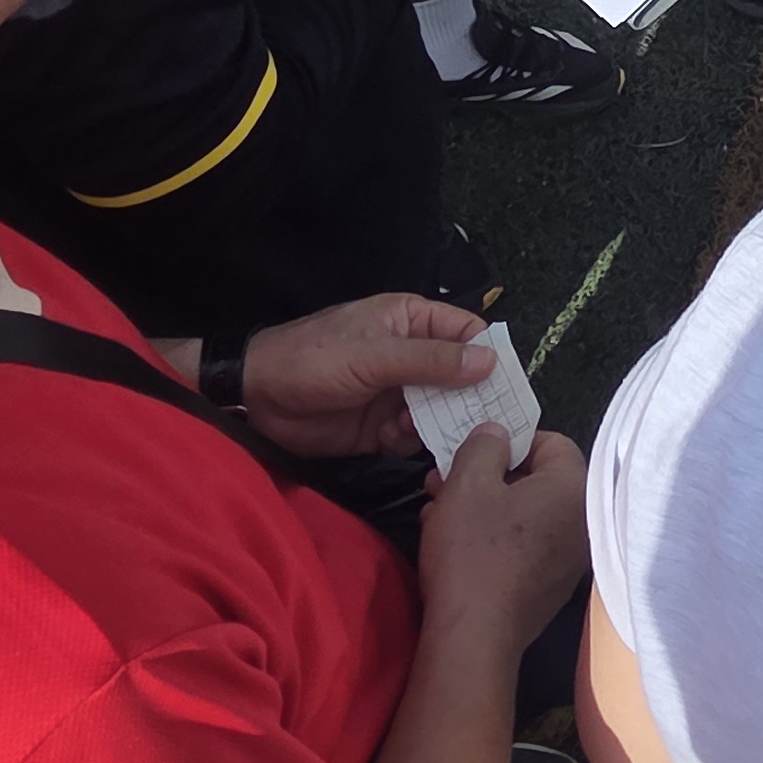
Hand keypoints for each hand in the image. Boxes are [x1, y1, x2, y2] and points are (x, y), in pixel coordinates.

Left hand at [238, 294, 498, 458]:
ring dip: (440, 423)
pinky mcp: (382, 427)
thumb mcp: (374, 356)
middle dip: (470, 398)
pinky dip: (413, 441)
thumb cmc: (314, 361)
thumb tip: (489, 361)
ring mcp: (397, 392)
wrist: (257, 400)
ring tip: (428, 431)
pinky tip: (397, 441)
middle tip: (483, 423)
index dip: (488, 355)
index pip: (467, 332)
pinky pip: (415, 435)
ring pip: (441, 409)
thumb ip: (431, 361)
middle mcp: (411, 355)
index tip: (506, 386)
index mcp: (410, 321)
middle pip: (460, 376)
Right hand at [421, 421, 591, 647]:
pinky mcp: (548, 586)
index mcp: (573, 489)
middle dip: (486, 476)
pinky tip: (452, 542)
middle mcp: (581, 522)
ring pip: (522, 514)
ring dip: (480, 506)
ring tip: (436, 509)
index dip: (509, 440)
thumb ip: (484, 446)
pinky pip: (521, 545)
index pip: (551, 442)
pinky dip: (490, 537)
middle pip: (534, 479)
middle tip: (443, 479)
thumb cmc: (474, 550)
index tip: (474, 452)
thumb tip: (496, 433)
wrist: (474, 636)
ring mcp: (567, 559)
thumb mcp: (468, 483)